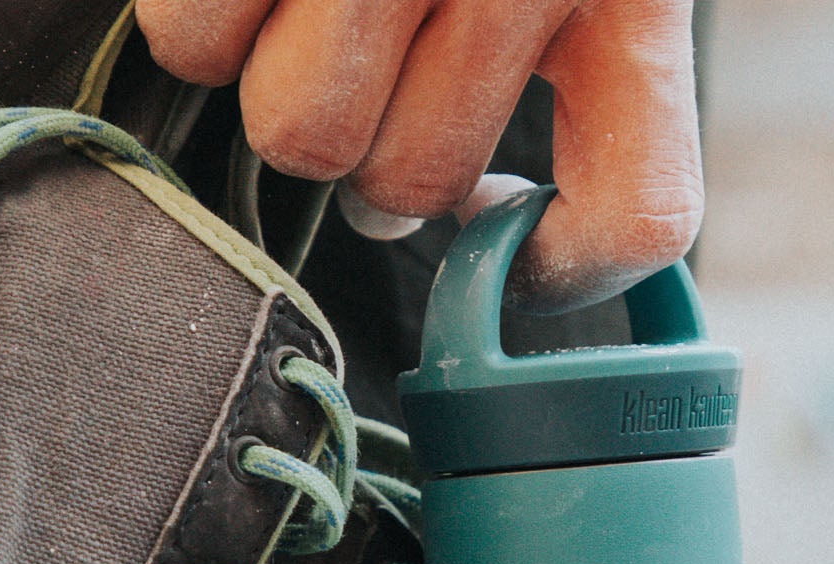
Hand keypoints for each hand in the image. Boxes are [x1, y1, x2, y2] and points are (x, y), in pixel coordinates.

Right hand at [134, 0, 703, 310]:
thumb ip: (604, 81)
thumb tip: (497, 224)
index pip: (638, 214)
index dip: (566, 267)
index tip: (511, 232)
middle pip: (410, 187)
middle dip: (376, 151)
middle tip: (368, 66)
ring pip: (301, 133)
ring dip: (281, 86)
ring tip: (302, 1)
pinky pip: (194, 42)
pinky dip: (200, 21)